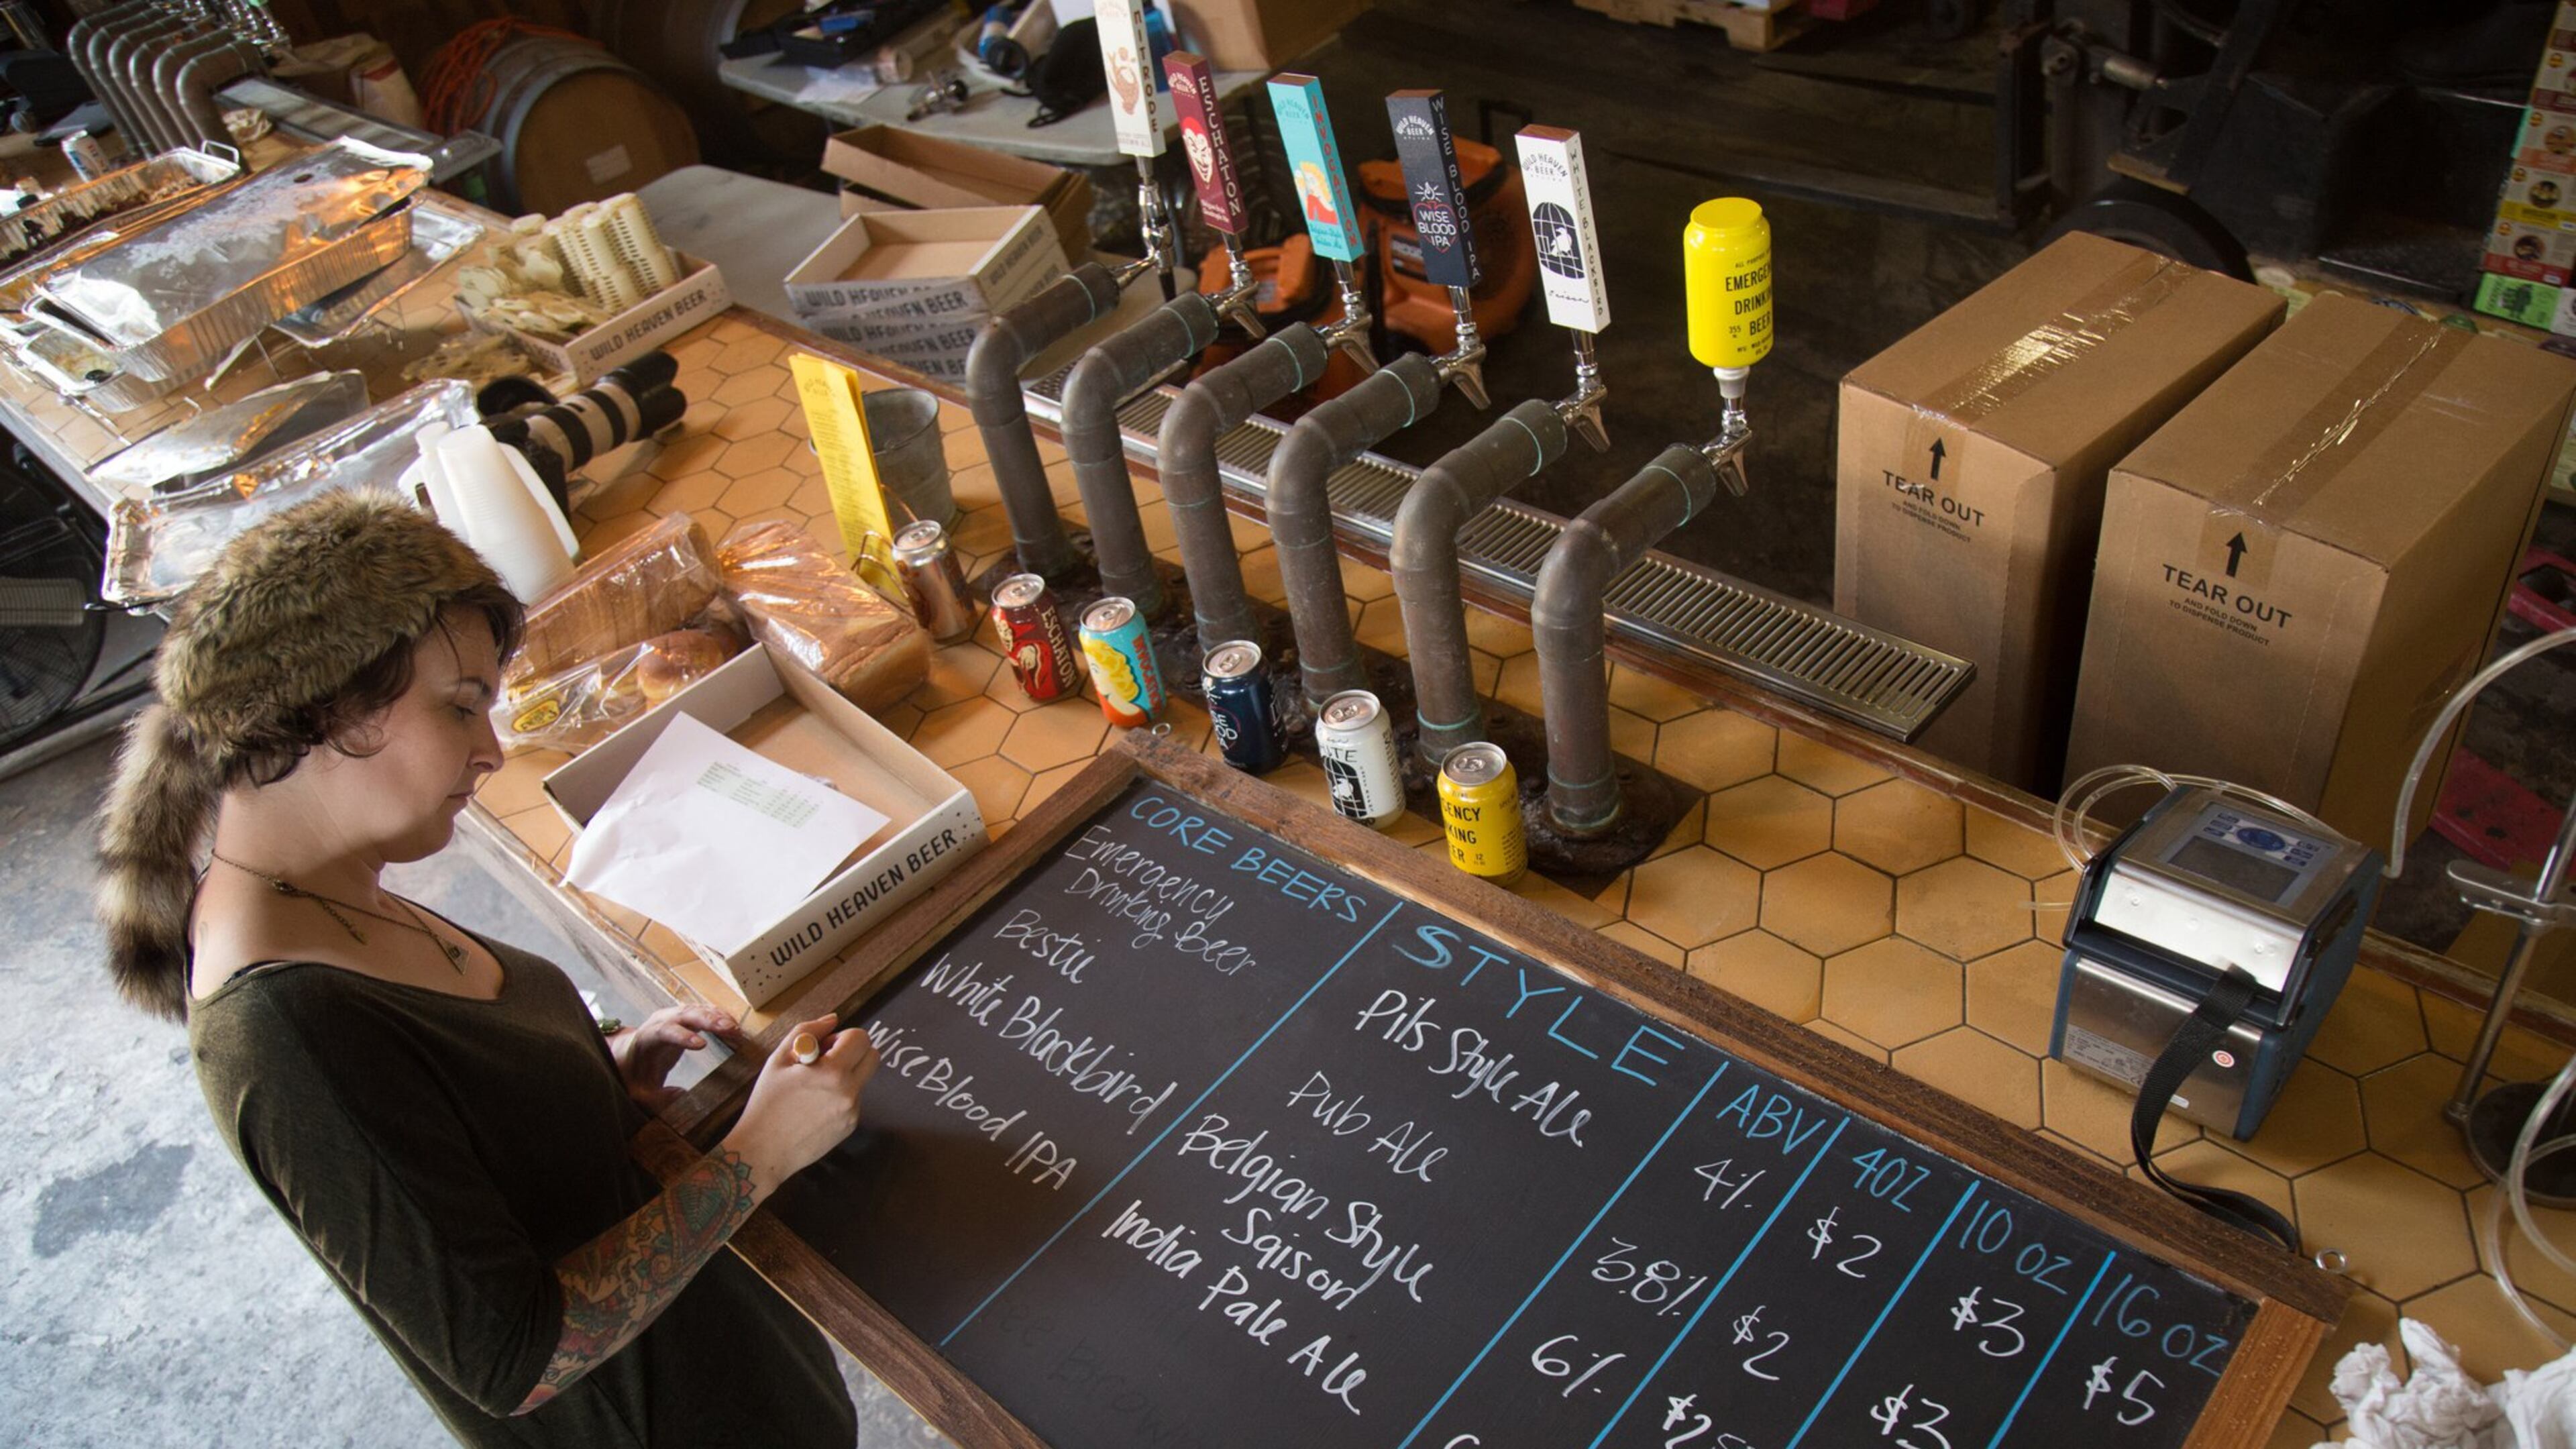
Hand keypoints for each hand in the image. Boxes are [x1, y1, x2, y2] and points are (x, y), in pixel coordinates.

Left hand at [608, 1005, 736, 1110]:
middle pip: (685, 1014)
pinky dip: (719, 1016)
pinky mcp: (685, 1016)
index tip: (702, 1045)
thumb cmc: (635, 1073)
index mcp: (647, 1037)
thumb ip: (658, 1098)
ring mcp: (674, 1015)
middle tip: (730, 1028)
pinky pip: (703, 1011)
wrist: (629, 1053)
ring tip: (736, 1028)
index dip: (683, 1036)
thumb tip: (682, 1097)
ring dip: (717, 1017)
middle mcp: (661, 1020)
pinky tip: (733, 1025)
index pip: (665, 1032)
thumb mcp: (641, 1091)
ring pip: (697, 1009)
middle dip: (708, 1020)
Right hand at [719, 1012, 878, 1202]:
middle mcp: (849, 1092)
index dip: (842, 1037)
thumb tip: (832, 1019)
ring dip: (845, 1075)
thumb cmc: (767, 1103)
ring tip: (813, 1089)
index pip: (861, 1038)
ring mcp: (852, 1112)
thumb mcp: (779, 1060)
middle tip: (824, 1062)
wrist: (763, 1151)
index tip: (824, 1048)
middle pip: (872, 1056)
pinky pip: (853, 1099)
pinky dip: (840, 1096)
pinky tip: (814, 1107)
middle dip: (852, 1052)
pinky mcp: (850, 1126)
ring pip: (862, 1078)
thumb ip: (807, 1032)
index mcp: (833, 1072)